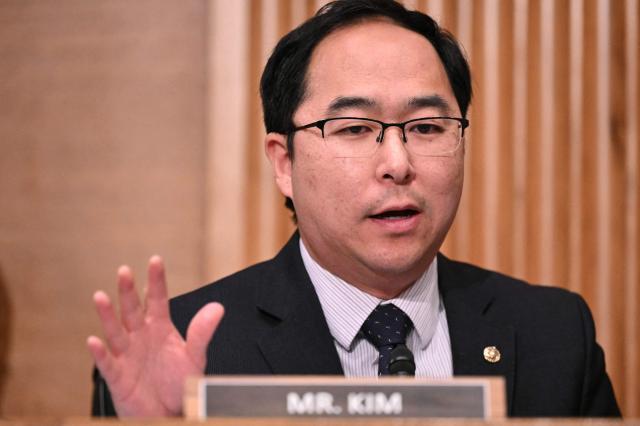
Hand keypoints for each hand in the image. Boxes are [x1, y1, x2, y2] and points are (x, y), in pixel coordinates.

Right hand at [87, 256, 223, 416]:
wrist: (170, 412)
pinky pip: (108, 362)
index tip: (156, 260)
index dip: (156, 281)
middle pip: (132, 310)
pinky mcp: (118, 376)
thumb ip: (203, 332)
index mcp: (160, 327)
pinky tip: (94, 341)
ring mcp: (127, 354)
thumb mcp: (195, 356)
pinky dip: (100, 353)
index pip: (157, 299)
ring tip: (100, 296)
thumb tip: (217, 308)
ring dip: (107, 315)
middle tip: (124, 271)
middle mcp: (141, 336)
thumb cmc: (179, 382)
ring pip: (115, 331)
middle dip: (128, 291)